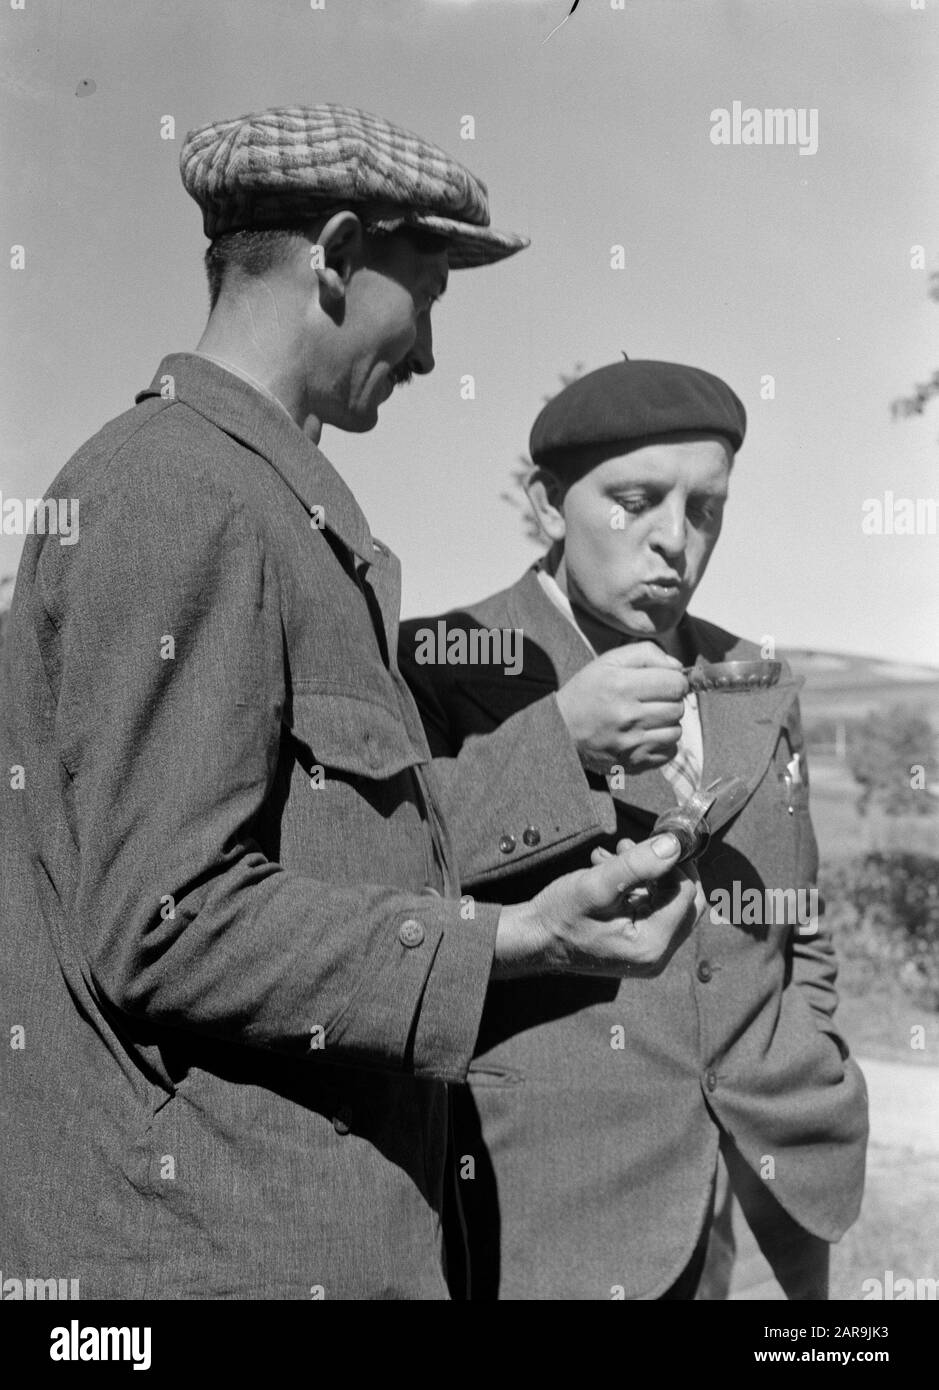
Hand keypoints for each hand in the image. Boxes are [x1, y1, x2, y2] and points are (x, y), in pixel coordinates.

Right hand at [493, 832, 696, 978]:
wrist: (534, 940)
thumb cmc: (559, 915)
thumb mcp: (595, 885)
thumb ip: (637, 865)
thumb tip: (675, 845)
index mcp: (652, 944)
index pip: (686, 894)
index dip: (674, 863)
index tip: (649, 842)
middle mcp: (657, 955)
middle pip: (686, 901)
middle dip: (663, 868)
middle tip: (633, 847)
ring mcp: (650, 954)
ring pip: (670, 903)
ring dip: (647, 874)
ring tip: (614, 855)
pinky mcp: (640, 947)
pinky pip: (654, 911)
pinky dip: (639, 887)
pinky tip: (611, 871)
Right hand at [555, 642, 687, 773]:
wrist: (561, 730)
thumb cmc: (588, 691)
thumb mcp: (609, 661)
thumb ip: (646, 653)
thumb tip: (678, 666)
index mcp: (622, 686)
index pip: (676, 684)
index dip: (676, 681)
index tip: (664, 682)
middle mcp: (627, 717)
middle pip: (678, 708)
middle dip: (671, 701)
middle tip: (653, 700)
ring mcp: (631, 744)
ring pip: (676, 732)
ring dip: (668, 723)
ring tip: (649, 718)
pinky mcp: (633, 763)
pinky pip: (669, 753)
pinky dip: (663, 743)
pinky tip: (646, 735)